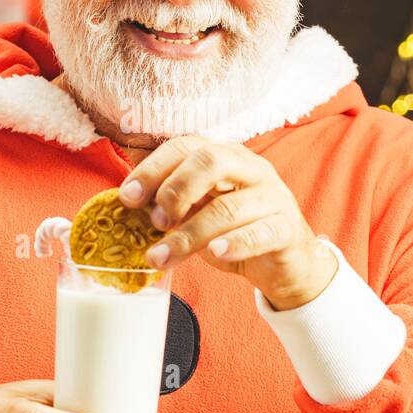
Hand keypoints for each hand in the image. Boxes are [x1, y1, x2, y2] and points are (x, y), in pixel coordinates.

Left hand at [119, 135, 337, 310]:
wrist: (284, 265)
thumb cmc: (234, 232)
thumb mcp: (198, 211)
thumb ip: (169, 199)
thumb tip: (126, 193)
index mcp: (225, 156)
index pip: (186, 147)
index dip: (152, 169)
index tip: (127, 198)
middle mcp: (251, 168)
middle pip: (211, 161)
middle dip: (175, 190)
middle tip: (155, 221)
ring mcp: (273, 197)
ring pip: (228, 207)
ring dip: (189, 235)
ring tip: (161, 257)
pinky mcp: (287, 229)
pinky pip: (261, 232)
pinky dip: (235, 243)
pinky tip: (216, 253)